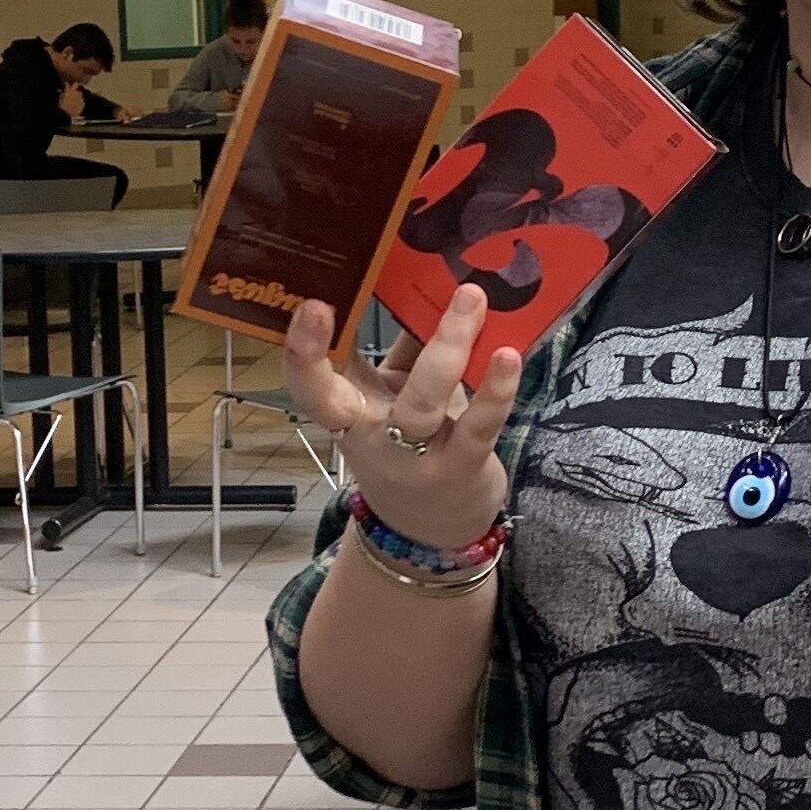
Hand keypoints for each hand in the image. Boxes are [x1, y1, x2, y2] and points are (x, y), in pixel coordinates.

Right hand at [283, 283, 522, 552]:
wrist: (434, 528)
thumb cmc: (410, 444)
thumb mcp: (392, 397)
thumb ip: (405, 346)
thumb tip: (422, 281)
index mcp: (347, 411)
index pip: (309, 386)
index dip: (303, 351)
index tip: (313, 305)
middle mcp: (372, 435)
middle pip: (359, 394)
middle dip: (386, 343)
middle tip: (429, 290)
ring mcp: (415, 457)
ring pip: (422, 403)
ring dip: (448, 349)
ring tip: (473, 301)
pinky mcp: (461, 469)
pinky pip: (477, 427)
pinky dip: (494, 391)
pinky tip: (506, 357)